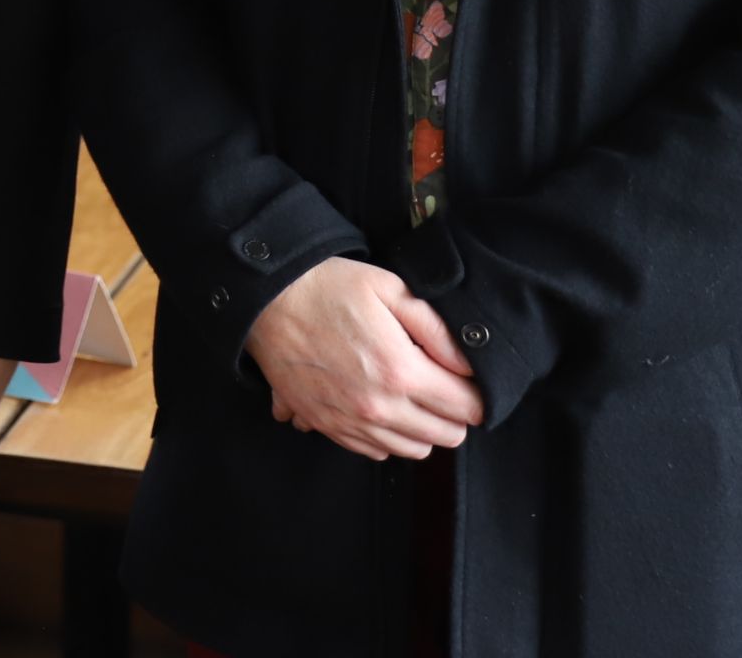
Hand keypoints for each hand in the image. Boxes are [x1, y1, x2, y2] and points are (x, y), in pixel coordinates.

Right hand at [244, 256, 483, 460]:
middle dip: (453, 413)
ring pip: (413, 450)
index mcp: (400, 371)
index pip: (467, 408)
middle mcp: (378, 408)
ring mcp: (351, 422)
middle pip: (446, 436)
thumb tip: (469, 364)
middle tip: (440, 385)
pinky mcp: (328, 427)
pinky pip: (375, 452)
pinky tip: (380, 406)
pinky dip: (387, 437)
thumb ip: (436, 328)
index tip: (466, 380)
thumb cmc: (327, 288)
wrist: (265, 300)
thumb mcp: (389, 289)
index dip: (476, 394)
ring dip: (422, 428)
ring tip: (410, 396)